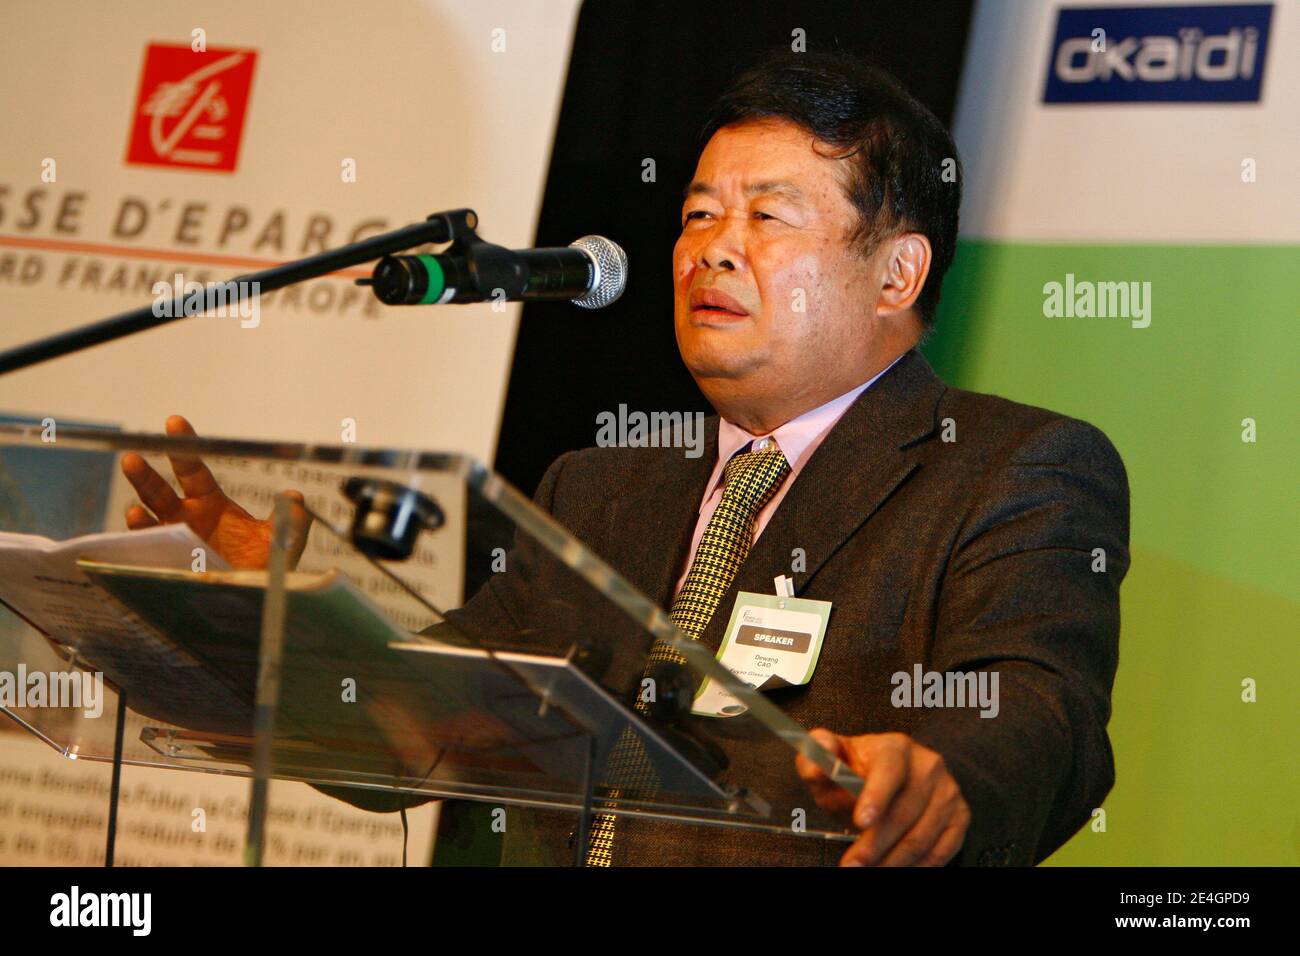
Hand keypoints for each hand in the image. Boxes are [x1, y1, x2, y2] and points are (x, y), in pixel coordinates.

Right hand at [121, 415, 310, 569]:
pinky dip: (141, 537)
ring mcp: (173, 542)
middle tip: (133, 455)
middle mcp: (187, 519)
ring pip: (148, 517)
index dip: (185, 447)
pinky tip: (138, 522)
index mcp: (211, 505)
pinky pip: (148, 549)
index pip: (194, 470)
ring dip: (138, 504)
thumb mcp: (281, 541)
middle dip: (145, 474)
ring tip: (135, 500)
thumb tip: (296, 497)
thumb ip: (291, 519)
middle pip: (160, 491)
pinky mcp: (166, 564)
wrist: (253, 600)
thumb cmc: (262, 569)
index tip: (174, 423)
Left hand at [796, 729, 969, 866]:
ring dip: (892, 861)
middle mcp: (927, 766)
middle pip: (903, 812)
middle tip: (852, 864)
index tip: (860, 821)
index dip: (875, 796)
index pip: (889, 770)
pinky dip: (918, 866)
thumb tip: (815, 760)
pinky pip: (942, 850)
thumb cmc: (860, 771)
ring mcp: (947, 791)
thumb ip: (817, 758)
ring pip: (921, 837)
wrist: (897, 775)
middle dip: (874, 845)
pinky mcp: (959, 815)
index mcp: (895, 748)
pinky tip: (895, 868)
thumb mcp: (834, 761)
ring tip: (868, 870)